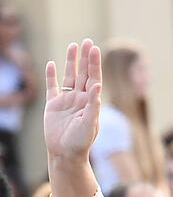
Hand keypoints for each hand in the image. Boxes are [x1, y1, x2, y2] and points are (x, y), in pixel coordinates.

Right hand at [44, 38, 101, 161]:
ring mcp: (66, 101)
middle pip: (83, 74)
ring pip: (69, 76)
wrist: (65, 154)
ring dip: (71, 62)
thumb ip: (93, 105)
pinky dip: (51, 76)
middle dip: (85, 58)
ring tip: (73, 46)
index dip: (94, 64)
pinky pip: (51, 87)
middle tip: (87, 41)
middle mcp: (80, 99)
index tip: (95, 49)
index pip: (94, 78)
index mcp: (91, 102)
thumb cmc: (81, 142)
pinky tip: (51, 64)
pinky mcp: (52, 105)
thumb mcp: (90, 123)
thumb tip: (97, 86)